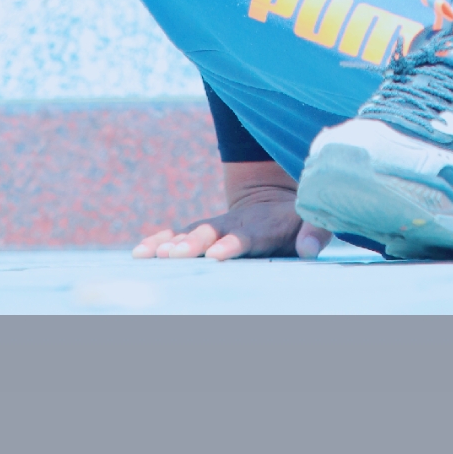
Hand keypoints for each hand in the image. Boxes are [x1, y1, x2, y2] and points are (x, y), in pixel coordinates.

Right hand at [132, 162, 331, 261]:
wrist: (275, 199)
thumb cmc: (298, 219)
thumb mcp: (313, 221)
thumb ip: (313, 233)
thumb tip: (309, 251)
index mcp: (262, 226)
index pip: (245, 236)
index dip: (232, 244)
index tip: (217, 254)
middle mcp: (234, 224)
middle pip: (210, 233)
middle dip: (191, 244)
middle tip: (173, 254)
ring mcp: (217, 226)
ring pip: (190, 232)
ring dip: (170, 243)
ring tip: (148, 254)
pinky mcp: (204, 231)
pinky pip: (178, 234)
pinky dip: (159, 241)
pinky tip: (139, 251)